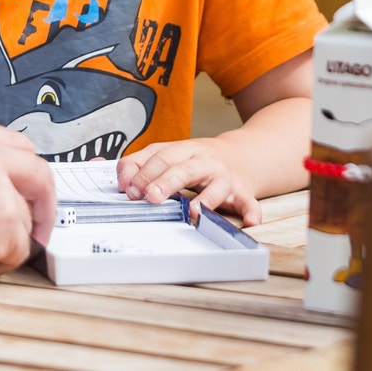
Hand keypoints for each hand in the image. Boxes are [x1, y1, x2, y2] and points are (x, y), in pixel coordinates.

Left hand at [117, 137, 261, 225]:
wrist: (241, 155)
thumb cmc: (197, 160)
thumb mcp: (170, 155)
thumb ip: (143, 164)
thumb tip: (121, 181)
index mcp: (183, 149)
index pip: (159, 156)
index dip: (142, 172)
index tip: (128, 188)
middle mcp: (203, 160)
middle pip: (182, 168)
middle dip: (165, 182)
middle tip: (150, 197)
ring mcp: (224, 176)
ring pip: (214, 185)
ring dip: (203, 199)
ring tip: (191, 211)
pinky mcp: (242, 191)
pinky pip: (248, 201)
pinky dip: (251, 211)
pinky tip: (250, 221)